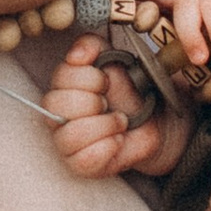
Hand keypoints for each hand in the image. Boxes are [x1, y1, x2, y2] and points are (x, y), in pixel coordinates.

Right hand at [45, 35, 180, 178]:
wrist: (154, 120)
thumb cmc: (129, 90)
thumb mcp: (114, 58)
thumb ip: (92, 46)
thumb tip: (76, 55)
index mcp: (62, 84)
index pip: (61, 77)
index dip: (91, 78)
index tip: (107, 81)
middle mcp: (56, 114)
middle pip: (56, 107)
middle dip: (94, 102)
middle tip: (110, 103)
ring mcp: (65, 141)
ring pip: (70, 135)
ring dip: (105, 126)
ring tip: (119, 122)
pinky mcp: (78, 164)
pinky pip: (84, 160)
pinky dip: (109, 147)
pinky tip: (118, 140)